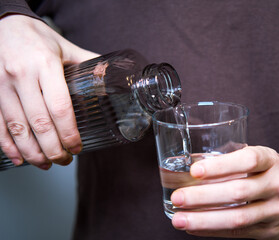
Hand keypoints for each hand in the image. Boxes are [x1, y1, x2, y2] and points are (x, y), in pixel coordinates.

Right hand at [0, 15, 98, 168]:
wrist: (5, 24)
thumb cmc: (38, 38)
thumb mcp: (66, 47)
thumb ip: (88, 62)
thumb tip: (110, 76)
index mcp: (45, 65)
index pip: (60, 107)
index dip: (69, 132)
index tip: (77, 147)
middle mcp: (22, 76)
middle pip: (39, 123)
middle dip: (54, 148)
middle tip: (65, 160)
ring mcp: (2, 85)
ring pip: (17, 127)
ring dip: (33, 152)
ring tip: (46, 164)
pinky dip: (7, 145)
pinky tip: (19, 158)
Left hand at [171, 146, 278, 239]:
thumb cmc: (270, 172)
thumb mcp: (259, 158)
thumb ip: (232, 160)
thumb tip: (190, 167)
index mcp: (271, 161)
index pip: (248, 160)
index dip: (221, 166)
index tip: (194, 171)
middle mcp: (276, 185)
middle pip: (238, 192)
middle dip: (203, 196)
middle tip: (177, 197)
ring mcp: (275, 210)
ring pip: (237, 218)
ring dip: (204, 220)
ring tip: (179, 219)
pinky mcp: (269, 231)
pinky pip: (237, 233)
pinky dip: (212, 230)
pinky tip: (192, 227)